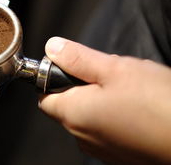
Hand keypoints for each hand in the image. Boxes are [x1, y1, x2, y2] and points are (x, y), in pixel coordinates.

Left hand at [39, 37, 170, 163]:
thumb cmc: (158, 104)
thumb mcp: (114, 69)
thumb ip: (78, 58)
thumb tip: (52, 48)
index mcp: (73, 114)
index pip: (44, 96)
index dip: (52, 78)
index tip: (69, 66)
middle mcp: (82, 137)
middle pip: (67, 106)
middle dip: (81, 87)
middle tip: (108, 75)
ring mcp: (102, 150)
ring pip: (89, 118)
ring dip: (100, 101)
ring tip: (129, 92)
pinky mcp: (121, 156)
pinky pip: (107, 131)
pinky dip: (115, 118)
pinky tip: (138, 109)